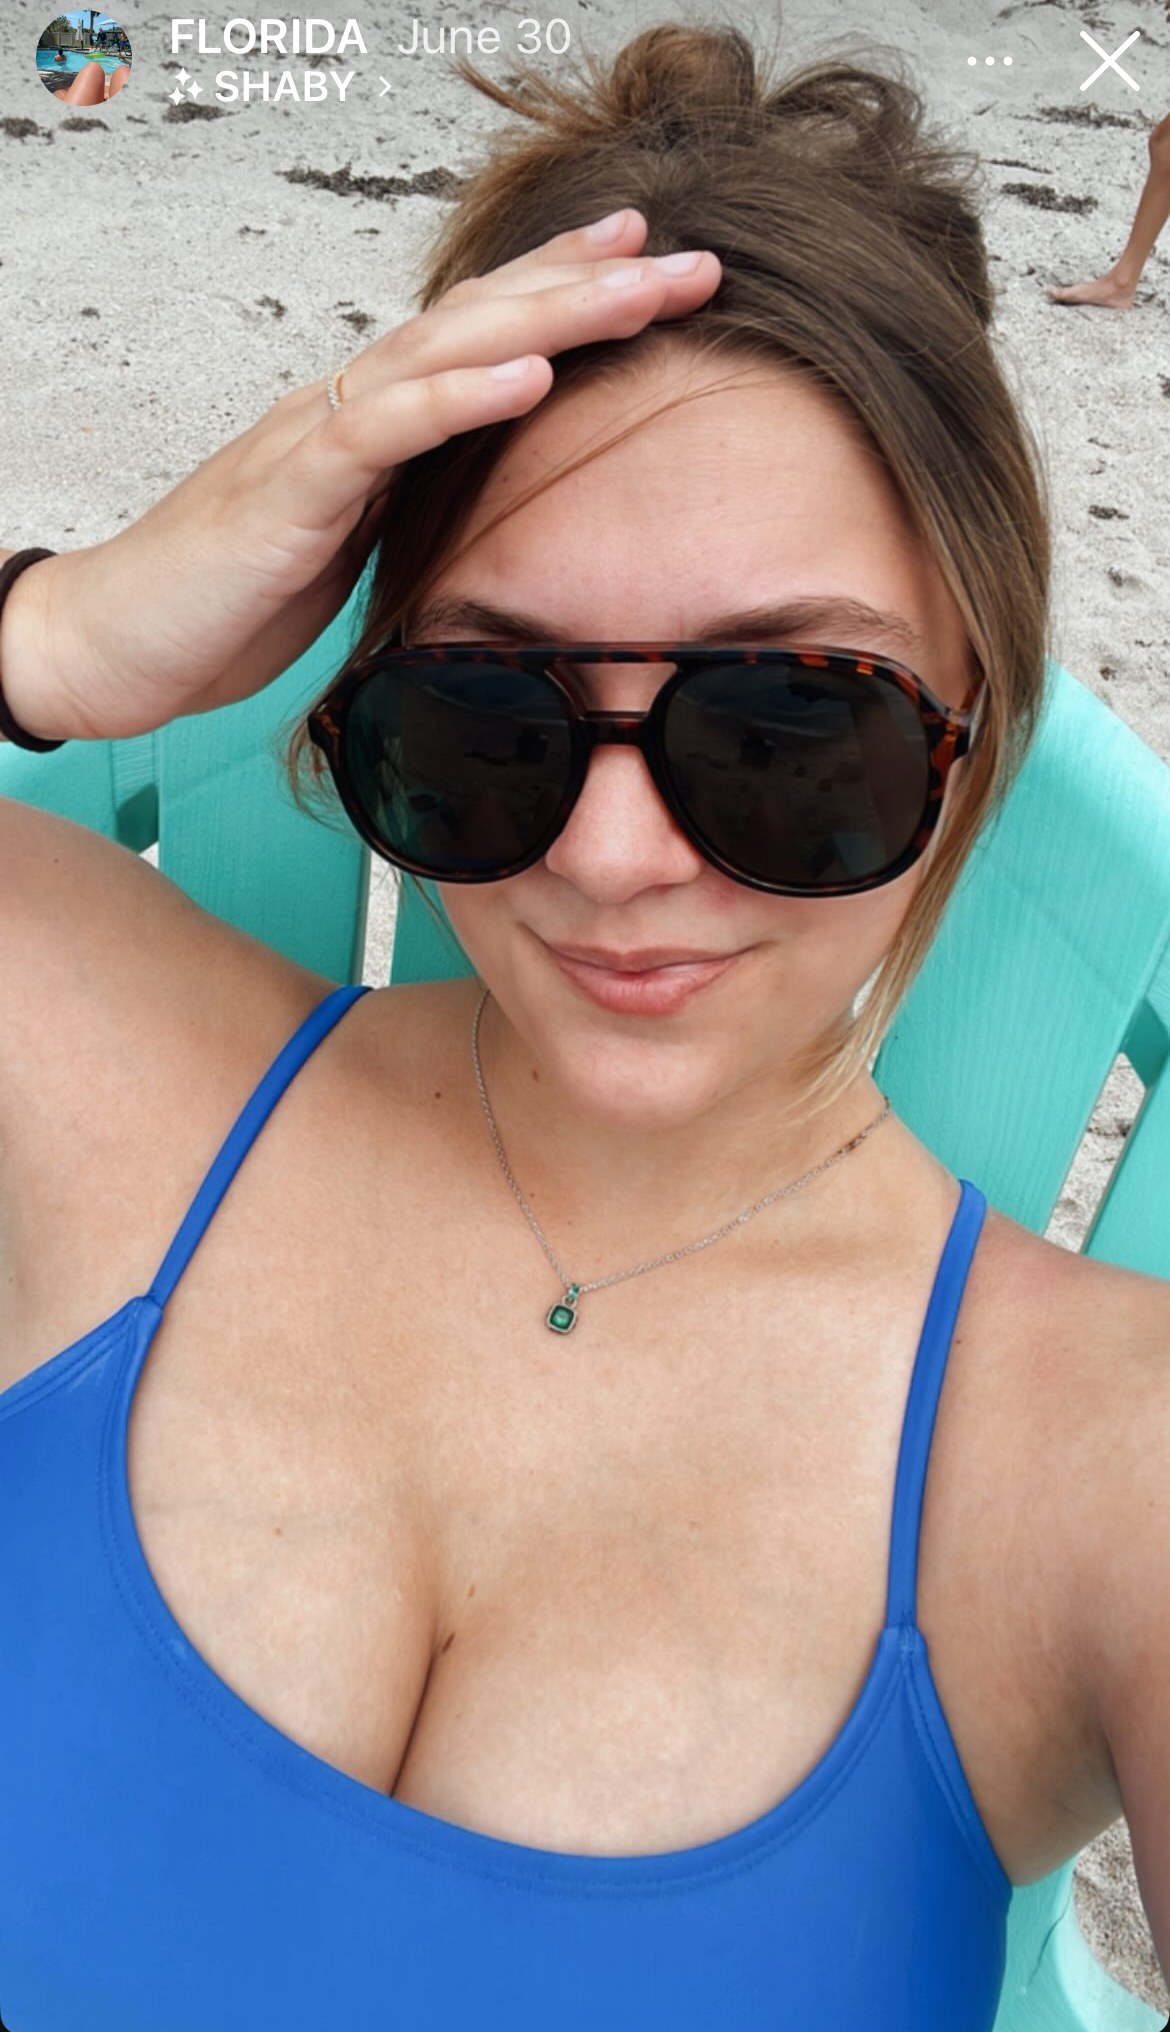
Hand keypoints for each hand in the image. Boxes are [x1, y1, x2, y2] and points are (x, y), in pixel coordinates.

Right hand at [27, 212, 719, 740]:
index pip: (478, 332)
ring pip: (444, 351)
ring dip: (547, 316)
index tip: (649, 259)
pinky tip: (527, 375)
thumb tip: (492, 513)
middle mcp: (349, 406)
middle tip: (692, 260)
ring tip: (637, 290)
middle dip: (589, 284)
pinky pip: (383, 431)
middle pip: (482, 319)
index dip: (562, 287)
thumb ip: (413, 510)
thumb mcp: (353, 549)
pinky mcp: (291, 492)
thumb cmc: (230, 597)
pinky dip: (457, 398)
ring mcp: (317, 439)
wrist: (121, 642)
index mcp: (371, 421)